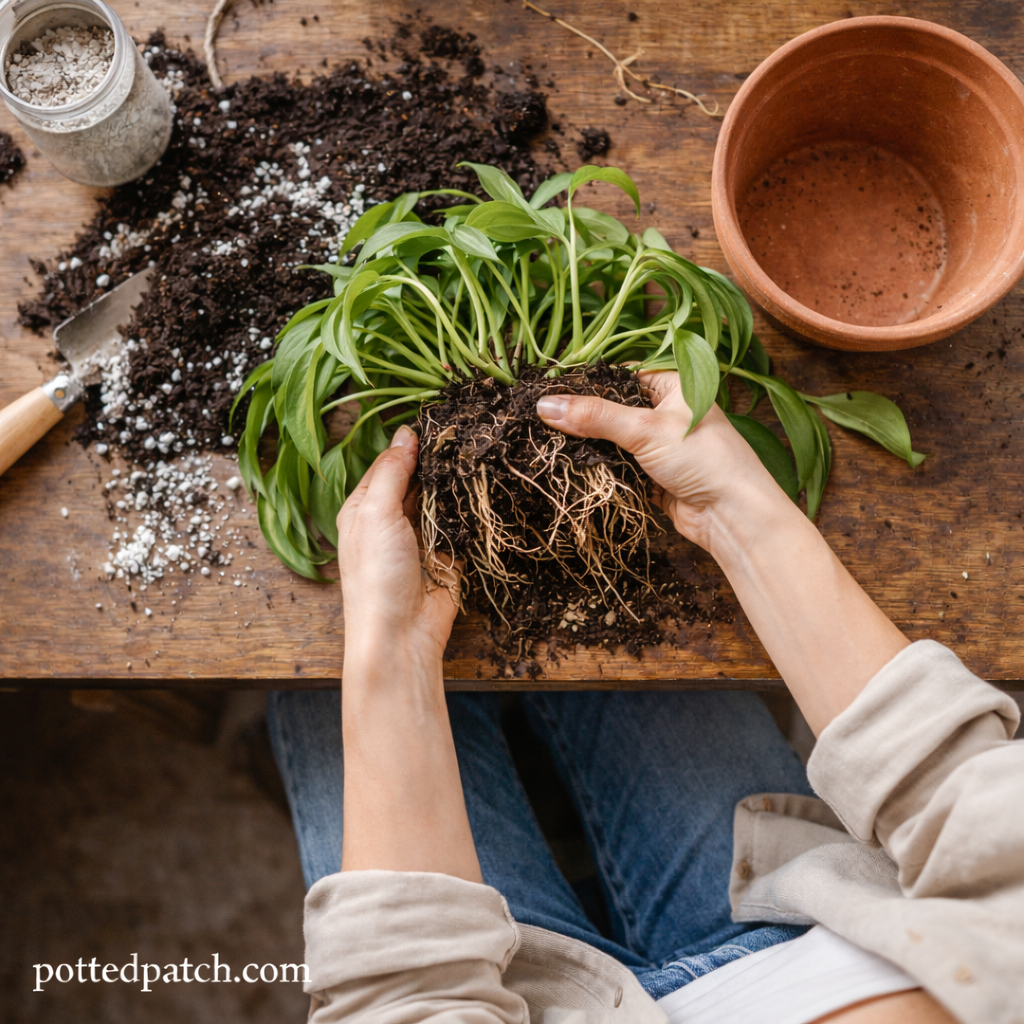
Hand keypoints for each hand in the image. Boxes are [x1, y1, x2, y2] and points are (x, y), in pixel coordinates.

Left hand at [337, 426, 459, 677]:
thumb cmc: (376, 576)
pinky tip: (487, 484)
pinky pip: (461, 522)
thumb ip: (391, 472)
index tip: (440, 420)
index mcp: (364, 508)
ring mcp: (421, 536)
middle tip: (467, 432)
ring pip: (441, 498)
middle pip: (417, 478)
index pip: (388, 463)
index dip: (410, 444)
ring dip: (456, 482)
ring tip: (481, 451)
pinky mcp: (448, 553)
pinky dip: (471, 508)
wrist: (402, 635)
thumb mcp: (375, 514)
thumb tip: (406, 432)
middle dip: (437, 460)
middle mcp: (391, 519)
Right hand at [536, 371, 782, 552]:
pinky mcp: (654, 474)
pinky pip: (619, 465)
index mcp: (672, 384)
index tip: (547, 391)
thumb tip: (545, 404)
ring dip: (590, 446)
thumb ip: (594, 417)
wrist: (732, 515)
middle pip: (612, 409)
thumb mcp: (644, 429)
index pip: (618, 375)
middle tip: (542, 421)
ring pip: (613, 439)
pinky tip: (573, 468)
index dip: (585, 383)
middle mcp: (666, 411)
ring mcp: (660, 444)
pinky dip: (601, 468)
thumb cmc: (702, 458)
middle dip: (583, 418)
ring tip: (550, 444)